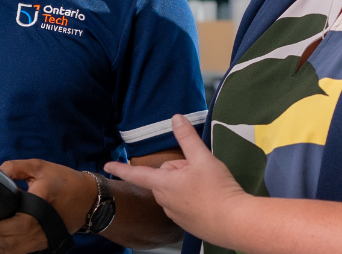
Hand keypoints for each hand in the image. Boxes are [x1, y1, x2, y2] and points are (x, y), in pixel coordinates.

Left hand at [0, 159, 94, 253]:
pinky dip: (5, 250)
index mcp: (41, 206)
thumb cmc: (66, 182)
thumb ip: (15, 168)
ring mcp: (42, 239)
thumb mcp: (39, 167)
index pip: (17, 224)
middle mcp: (42, 227)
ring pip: (14, 251)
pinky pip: (20, 253)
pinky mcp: (43, 243)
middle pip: (11, 242)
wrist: (89, 199)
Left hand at [103, 115, 249, 244]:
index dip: (120, 168)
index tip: (106, 165)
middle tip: (200, 171)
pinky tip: (208, 199)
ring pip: (174, 190)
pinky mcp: (187, 223)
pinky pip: (183, 204)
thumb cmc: (217, 190)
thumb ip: (187, 138)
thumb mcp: (203, 158)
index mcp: (163, 184)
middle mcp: (164, 201)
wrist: (235, 222)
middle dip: (179, 170)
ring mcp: (175, 214)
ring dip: (186, 184)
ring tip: (207, 186)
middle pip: (164, 177)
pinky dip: (193, 199)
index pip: (136, 174)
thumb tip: (176, 118)